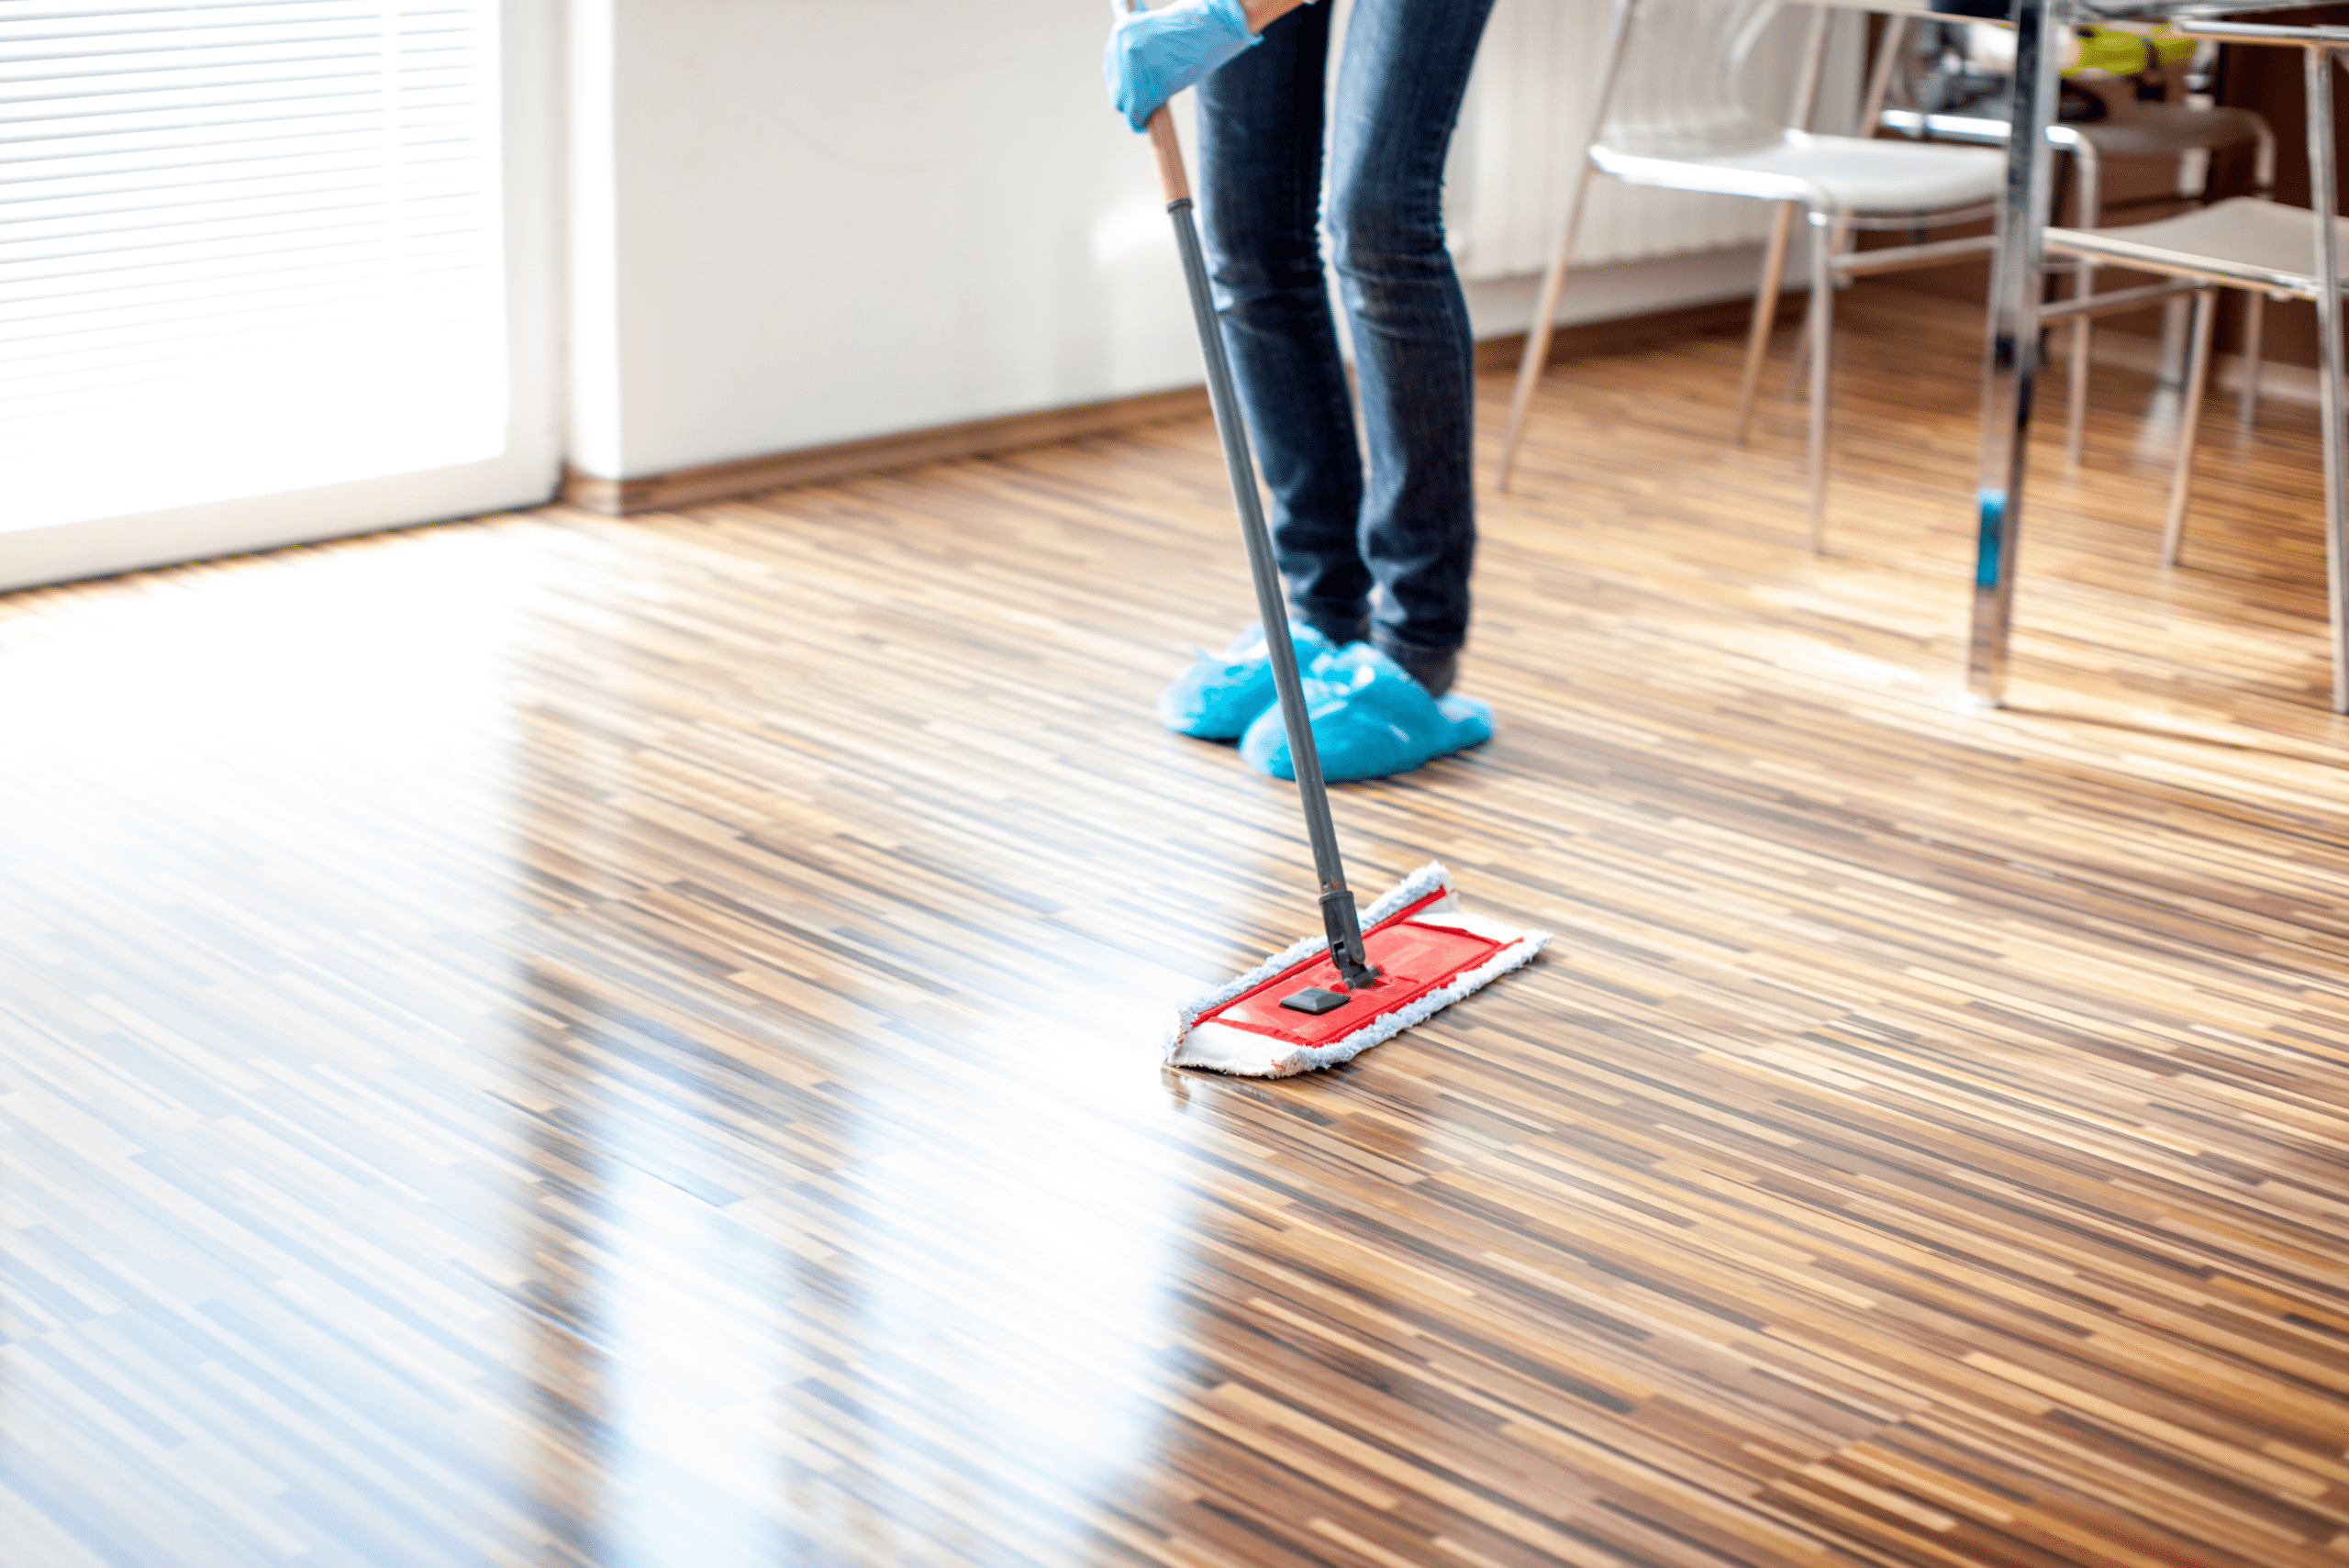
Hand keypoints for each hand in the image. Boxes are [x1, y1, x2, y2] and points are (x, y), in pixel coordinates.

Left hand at [1103, 0, 1260, 132]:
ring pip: (1124, 103)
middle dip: (1127, 102)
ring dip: (1134, 113)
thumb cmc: (1190, 31)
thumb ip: (1138, 52)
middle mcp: (1123, 47)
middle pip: (1116, 89)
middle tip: (1138, 110)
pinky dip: (1140, 121)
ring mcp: (1135, 67)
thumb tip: (1131, 82)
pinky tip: (1145, 124)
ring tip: (1143, 116)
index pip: (1113, 70)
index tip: (1129, 97)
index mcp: (1121, 32)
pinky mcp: (1150, 85)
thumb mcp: (1154, 35)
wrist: (1211, 25)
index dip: (1122, 87)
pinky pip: (1137, 112)